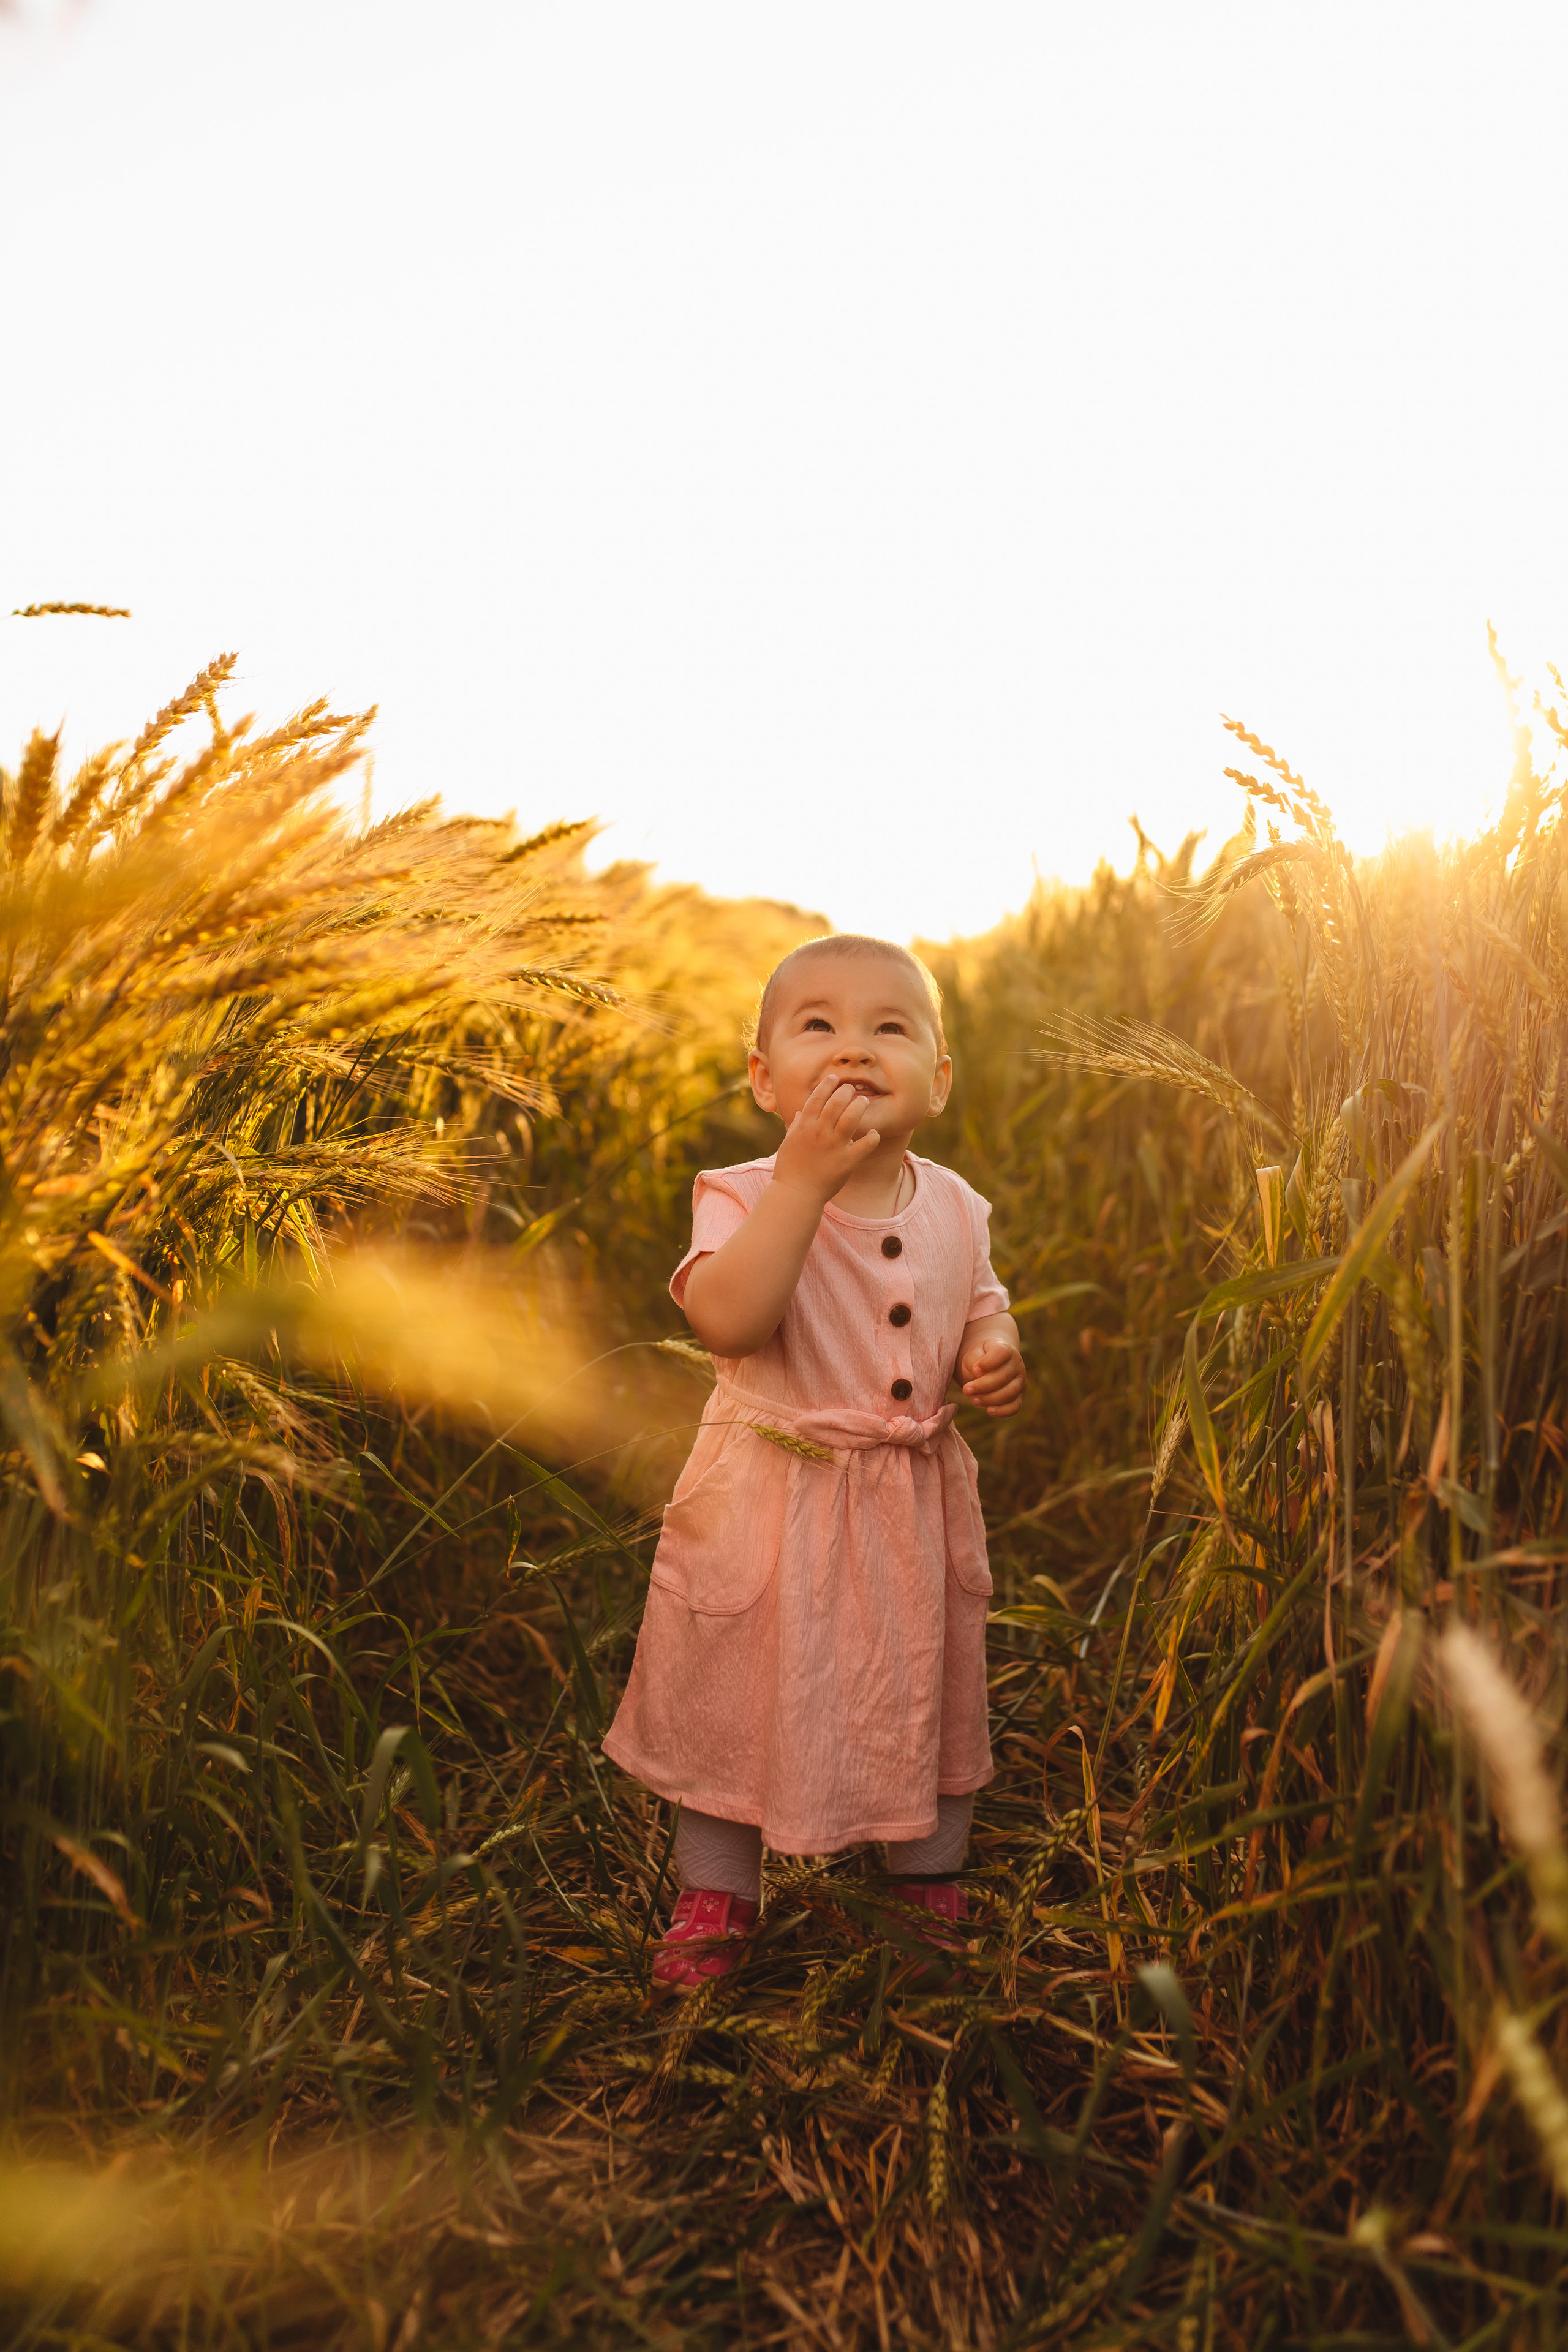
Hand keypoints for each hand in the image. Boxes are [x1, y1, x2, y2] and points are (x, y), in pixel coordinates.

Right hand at [772, 1072, 881, 1203]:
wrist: (796, 1193)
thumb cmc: (789, 1169)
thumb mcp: (788, 1143)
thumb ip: (796, 1126)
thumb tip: (800, 1113)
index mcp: (805, 1126)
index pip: (817, 1097)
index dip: (827, 1085)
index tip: (835, 1078)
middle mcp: (820, 1132)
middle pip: (836, 1102)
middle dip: (846, 1091)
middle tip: (852, 1089)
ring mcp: (834, 1146)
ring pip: (852, 1117)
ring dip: (859, 1106)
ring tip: (863, 1102)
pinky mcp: (847, 1161)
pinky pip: (865, 1144)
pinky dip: (872, 1137)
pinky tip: (874, 1134)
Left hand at [959, 1335, 1025, 1417]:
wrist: (990, 1364)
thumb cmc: (979, 1358)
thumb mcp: (973, 1354)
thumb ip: (974, 1360)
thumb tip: (978, 1374)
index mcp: (1006, 1349)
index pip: (1001, 1353)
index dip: (988, 1362)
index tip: (975, 1369)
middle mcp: (1016, 1364)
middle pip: (1003, 1377)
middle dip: (983, 1386)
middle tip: (966, 1390)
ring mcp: (1020, 1381)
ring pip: (1009, 1393)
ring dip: (990, 1399)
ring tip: (974, 1400)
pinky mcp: (1019, 1396)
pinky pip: (1015, 1406)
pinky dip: (1003, 1411)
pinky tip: (989, 1410)